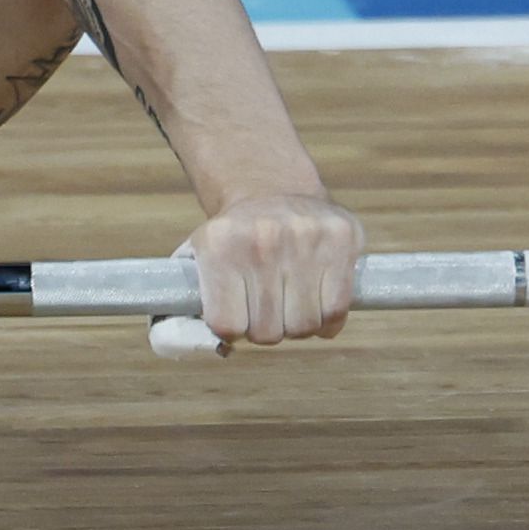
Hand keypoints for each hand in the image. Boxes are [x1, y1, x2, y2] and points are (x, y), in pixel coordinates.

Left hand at [184, 192, 360, 345]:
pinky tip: (318, 305)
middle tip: (266, 311)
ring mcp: (304, 237)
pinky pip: (337, 310)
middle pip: (268, 332)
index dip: (233, 331)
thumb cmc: (234, 238)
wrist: (271, 188)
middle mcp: (262, 239)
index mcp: (219, 245)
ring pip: (305, 326)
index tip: (236, 319)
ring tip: (291, 305)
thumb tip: (193, 341)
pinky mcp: (341, 238)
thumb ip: (187, 299)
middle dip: (266, 330)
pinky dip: (329, 320)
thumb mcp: (200, 255)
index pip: (226, 325)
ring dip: (298, 326)